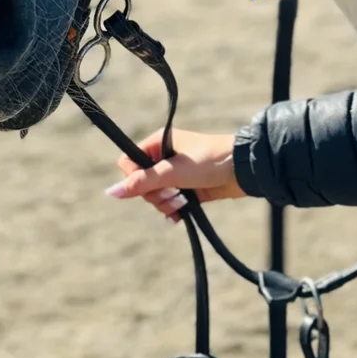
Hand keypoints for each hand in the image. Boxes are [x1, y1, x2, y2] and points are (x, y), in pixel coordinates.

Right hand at [105, 128, 246, 220]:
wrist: (245, 169)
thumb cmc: (210, 161)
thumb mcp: (172, 172)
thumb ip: (142, 183)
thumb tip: (111, 192)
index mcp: (158, 142)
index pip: (129, 163)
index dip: (135, 179)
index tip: (150, 187)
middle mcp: (165, 156)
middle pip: (141, 182)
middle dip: (153, 195)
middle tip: (170, 197)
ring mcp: (177, 173)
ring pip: (156, 194)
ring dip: (165, 204)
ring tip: (180, 206)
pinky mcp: (189, 187)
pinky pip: (171, 201)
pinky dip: (173, 209)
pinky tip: (180, 215)